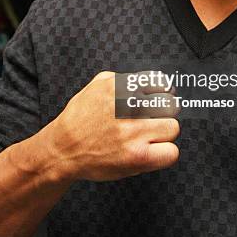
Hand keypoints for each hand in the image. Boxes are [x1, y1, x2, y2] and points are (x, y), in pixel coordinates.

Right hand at [44, 71, 179, 182]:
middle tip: (151, 122)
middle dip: (163, 114)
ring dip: (163, 134)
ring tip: (148, 138)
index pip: (161, 83)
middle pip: (171, 106)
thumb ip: (123, 79)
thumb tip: (151, 82)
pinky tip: (150, 152)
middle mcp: (130, 107)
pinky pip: (171, 153)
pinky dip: (164, 154)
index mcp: (122, 87)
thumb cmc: (79, 119)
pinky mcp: (137, 156)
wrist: (63, 150)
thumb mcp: (97, 85)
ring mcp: (134, 132)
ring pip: (173, 128)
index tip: (159, 100)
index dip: (162, 93)